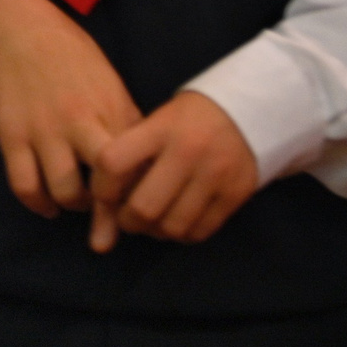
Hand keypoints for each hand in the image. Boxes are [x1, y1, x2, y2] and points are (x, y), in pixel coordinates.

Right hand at [0, 0, 141, 229]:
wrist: (21, 32)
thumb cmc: (75, 61)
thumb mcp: (112, 88)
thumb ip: (129, 130)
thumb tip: (146, 174)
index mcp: (111, 109)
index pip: (135, 167)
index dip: (141, 195)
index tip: (140, 206)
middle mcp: (78, 122)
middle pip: (104, 186)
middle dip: (110, 210)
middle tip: (109, 211)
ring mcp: (42, 130)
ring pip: (63, 191)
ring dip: (73, 205)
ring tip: (76, 199)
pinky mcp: (11, 135)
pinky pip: (24, 185)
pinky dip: (38, 204)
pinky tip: (47, 204)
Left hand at [87, 90, 259, 251]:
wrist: (245, 112)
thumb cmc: (187, 119)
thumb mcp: (156, 121)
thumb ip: (133, 153)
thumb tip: (107, 200)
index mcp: (160, 129)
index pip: (113, 163)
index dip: (101, 188)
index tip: (103, 196)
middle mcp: (187, 152)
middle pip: (144, 207)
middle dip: (128, 222)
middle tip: (127, 219)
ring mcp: (215, 176)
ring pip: (173, 226)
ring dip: (156, 232)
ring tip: (152, 223)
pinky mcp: (236, 194)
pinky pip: (200, 231)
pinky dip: (182, 235)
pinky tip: (177, 223)